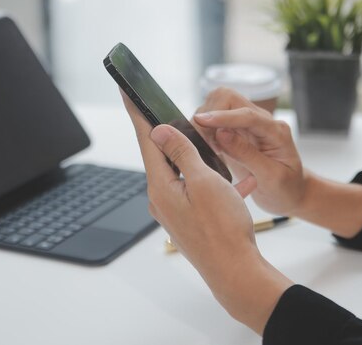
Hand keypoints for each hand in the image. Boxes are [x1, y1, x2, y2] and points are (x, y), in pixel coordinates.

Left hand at [121, 91, 292, 333]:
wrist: (236, 272)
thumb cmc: (223, 228)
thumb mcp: (204, 182)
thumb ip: (183, 153)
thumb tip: (158, 132)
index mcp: (161, 186)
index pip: (145, 139)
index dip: (137, 111)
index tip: (125, 89)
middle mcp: (161, 198)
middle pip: (161, 154)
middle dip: (166, 131)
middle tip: (164, 108)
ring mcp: (174, 210)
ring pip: (181, 171)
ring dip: (195, 157)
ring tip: (208, 146)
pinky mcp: (188, 218)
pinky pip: (196, 190)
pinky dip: (212, 181)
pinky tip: (236, 183)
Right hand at [193, 88, 305, 215]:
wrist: (290, 193)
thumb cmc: (285, 188)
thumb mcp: (270, 177)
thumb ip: (246, 154)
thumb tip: (221, 133)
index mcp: (276, 131)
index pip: (247, 115)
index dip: (223, 117)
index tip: (200, 120)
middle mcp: (262, 121)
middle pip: (229, 98)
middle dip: (211, 114)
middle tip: (202, 141)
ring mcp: (248, 123)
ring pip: (219, 104)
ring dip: (206, 122)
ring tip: (206, 147)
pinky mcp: (237, 130)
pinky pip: (216, 119)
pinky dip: (206, 129)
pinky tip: (208, 147)